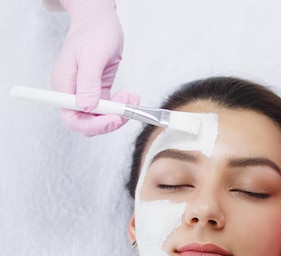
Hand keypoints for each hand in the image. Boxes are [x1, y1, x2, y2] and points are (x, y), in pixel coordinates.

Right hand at [52, 0, 136, 134]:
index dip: (94, 126)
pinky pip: (107, 108)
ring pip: (99, 118)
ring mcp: (84, 93)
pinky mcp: (96, 91)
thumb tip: (86, 106)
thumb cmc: (94, 30)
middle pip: (86, 123)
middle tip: (126, 111)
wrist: (99, 18)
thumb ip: (88, 82)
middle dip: (108, 121)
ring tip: (130, 99)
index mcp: (64, 86)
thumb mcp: (93, 55)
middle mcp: (72, 93)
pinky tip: (129, 98)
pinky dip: (119, 107)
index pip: (73, 119)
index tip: (114, 118)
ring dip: (117, 114)